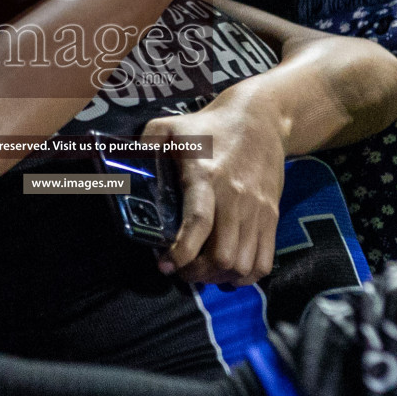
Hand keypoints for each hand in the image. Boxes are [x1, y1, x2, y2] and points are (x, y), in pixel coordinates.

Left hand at [142, 88, 285, 285]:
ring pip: (242, 264)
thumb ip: (146, 144)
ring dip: (219, 277)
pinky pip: (264, 262)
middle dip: (197, 273)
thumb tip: (125, 169)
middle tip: (181, 269)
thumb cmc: (210, 125)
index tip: (165, 265)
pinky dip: (245, 277)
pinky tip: (228, 271)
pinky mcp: (271, 216)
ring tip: (202, 270)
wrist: (263, 118)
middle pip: (222, 255)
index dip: (182, 251)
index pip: (198, 221)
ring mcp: (257, 210)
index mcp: (205, 175)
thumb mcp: (171, 125)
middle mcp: (234, 197)